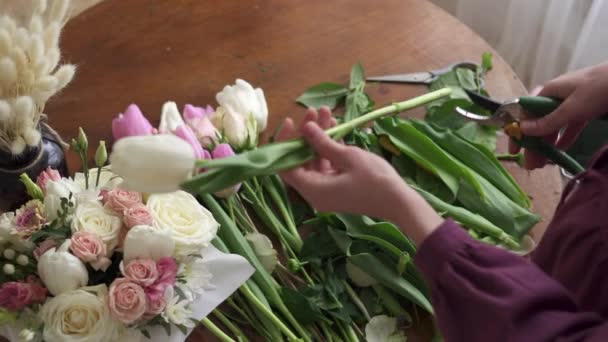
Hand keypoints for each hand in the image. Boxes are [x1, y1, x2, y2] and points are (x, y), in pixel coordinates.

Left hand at [277, 107, 442, 245]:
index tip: (291, 122)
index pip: (285, 166)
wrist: (399, 202)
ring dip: (320, 138)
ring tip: (328, 113)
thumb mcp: (347, 157)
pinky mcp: (338, 187)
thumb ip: (323, 143)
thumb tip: (306, 128)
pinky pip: (327, 165)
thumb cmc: (375, 180)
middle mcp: (315, 192)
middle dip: (306, 135)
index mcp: (312, 190)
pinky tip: (335, 127)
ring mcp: (327, 190)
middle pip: (300, 161)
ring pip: (315, 160)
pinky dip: (329, 149)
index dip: (285, 143)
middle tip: (314, 112)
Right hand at [509, 61, 607, 168]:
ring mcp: (571, 102)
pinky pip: (569, 126)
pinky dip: (564, 138)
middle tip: (530, 164)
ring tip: (543, 163)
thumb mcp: (571, 108)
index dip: (518, 132)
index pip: (525, 113)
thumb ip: (548, 122)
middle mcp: (556, 97)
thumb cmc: (598, 89)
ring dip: (546, 144)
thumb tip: (522, 130)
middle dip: (533, 143)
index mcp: (548, 91)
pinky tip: (560, 150)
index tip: (514, 150)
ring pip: (553, 126)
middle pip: (538, 122)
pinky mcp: (585, 109)